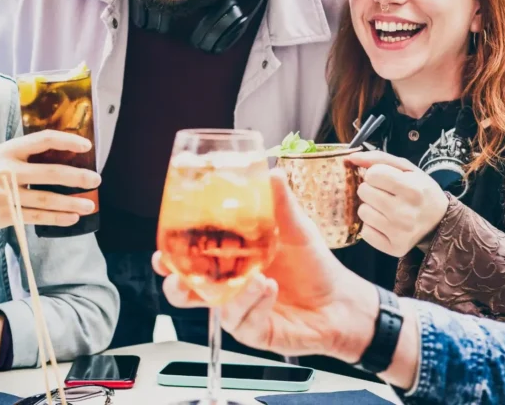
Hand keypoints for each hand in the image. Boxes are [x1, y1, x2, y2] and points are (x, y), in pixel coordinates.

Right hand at [0, 130, 100, 233]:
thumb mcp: (5, 160)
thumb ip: (31, 157)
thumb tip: (73, 157)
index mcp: (9, 150)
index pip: (42, 140)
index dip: (66, 141)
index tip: (87, 146)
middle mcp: (5, 169)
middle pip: (48, 173)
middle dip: (76, 177)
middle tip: (96, 180)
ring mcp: (4, 193)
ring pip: (45, 199)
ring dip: (70, 203)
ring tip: (90, 205)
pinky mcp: (4, 213)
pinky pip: (37, 217)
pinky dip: (57, 218)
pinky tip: (72, 218)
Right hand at [153, 170, 377, 362]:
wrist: (341, 301)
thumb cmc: (313, 266)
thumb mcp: (296, 229)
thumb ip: (280, 204)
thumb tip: (272, 173)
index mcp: (230, 261)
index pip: (191, 260)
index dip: (171, 257)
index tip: (163, 252)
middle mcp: (230, 288)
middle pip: (187, 292)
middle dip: (177, 285)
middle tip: (179, 276)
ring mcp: (240, 311)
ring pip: (217, 308)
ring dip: (232, 293)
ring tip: (255, 277)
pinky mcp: (256, 331)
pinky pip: (244, 322)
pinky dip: (256, 303)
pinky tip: (270, 289)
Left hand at [346, 151, 448, 257]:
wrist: (439, 221)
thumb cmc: (420, 190)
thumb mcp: (407, 169)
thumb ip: (378, 158)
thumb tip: (351, 157)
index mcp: (413, 190)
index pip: (372, 174)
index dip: (375, 174)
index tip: (385, 179)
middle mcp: (406, 213)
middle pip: (363, 192)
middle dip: (370, 190)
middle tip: (385, 194)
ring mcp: (399, 233)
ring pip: (362, 212)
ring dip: (370, 207)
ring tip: (385, 208)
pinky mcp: (394, 248)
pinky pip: (365, 232)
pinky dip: (371, 226)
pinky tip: (385, 223)